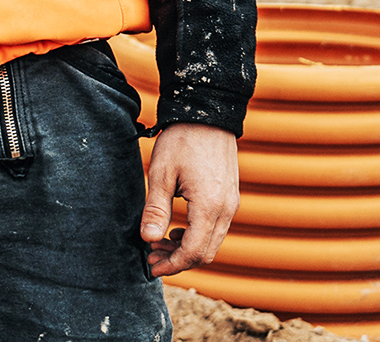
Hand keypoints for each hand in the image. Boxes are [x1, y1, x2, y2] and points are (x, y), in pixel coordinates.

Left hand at [140, 122, 238, 275]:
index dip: (172, 265)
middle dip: (178, 261)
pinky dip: (197, 235)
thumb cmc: (182, 139)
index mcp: (209, 206)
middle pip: (205, 253)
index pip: (194, 252)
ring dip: (188, 249)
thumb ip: (156, 209)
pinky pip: (217, 228)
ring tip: (160, 242)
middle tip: (152, 255)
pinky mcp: (230, 197)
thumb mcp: (161, 172)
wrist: (207, 113)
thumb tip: (148, 240)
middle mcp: (226, 210)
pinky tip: (178, 228)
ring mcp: (231, 204)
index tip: (151, 267)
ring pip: (212, 242)